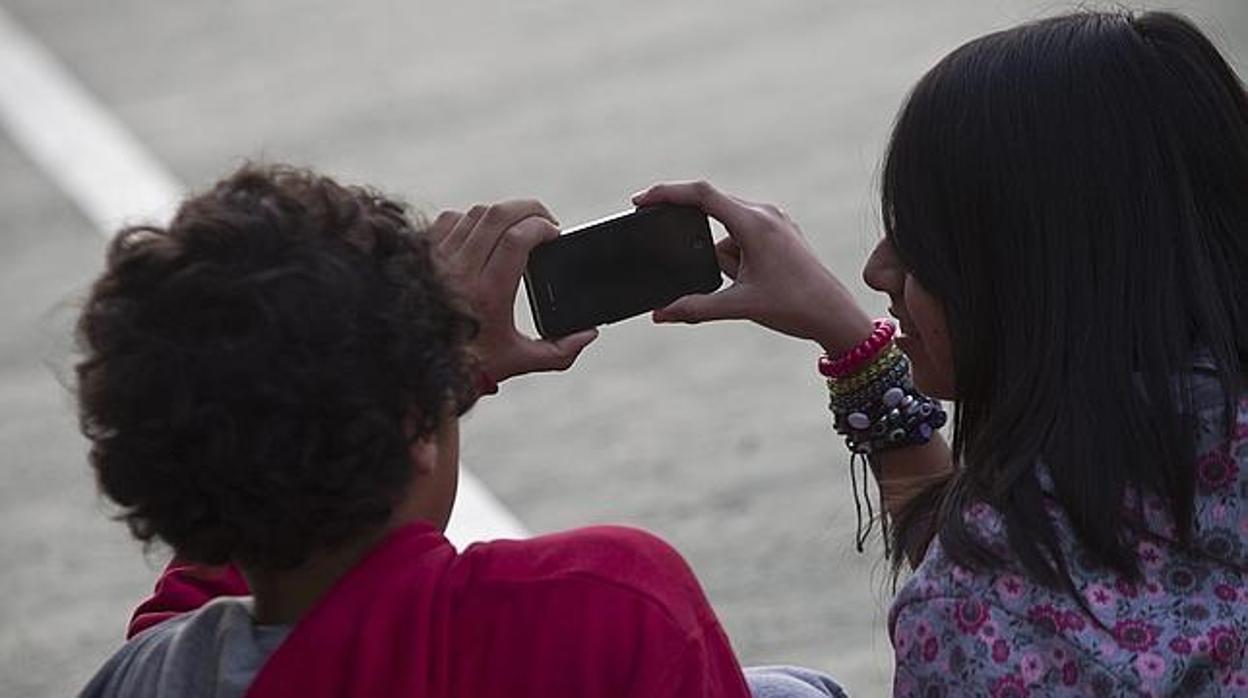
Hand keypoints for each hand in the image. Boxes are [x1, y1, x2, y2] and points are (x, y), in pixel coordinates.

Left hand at [429, 201, 597, 382]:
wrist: (422, 367)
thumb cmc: (471, 364)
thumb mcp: (519, 360)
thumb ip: (559, 352)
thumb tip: (588, 334)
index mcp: (487, 293)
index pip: (518, 238)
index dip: (543, 226)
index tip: (554, 234)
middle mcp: (460, 271)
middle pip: (498, 215)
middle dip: (530, 209)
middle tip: (544, 222)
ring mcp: (438, 260)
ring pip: (476, 214)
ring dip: (503, 215)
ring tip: (518, 229)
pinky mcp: (422, 255)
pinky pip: (451, 220)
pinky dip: (472, 220)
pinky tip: (485, 235)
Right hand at [632, 181, 872, 353]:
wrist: (835, 315)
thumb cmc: (794, 307)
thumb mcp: (739, 307)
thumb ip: (695, 308)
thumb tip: (658, 315)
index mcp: (754, 223)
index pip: (701, 194)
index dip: (666, 193)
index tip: (640, 201)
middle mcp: (764, 214)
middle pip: (712, 213)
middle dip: (704, 246)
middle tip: (716, 272)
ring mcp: (774, 221)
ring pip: (727, 231)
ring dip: (725, 258)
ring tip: (748, 286)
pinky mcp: (779, 232)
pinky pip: (742, 237)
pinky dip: (736, 257)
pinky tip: (754, 282)